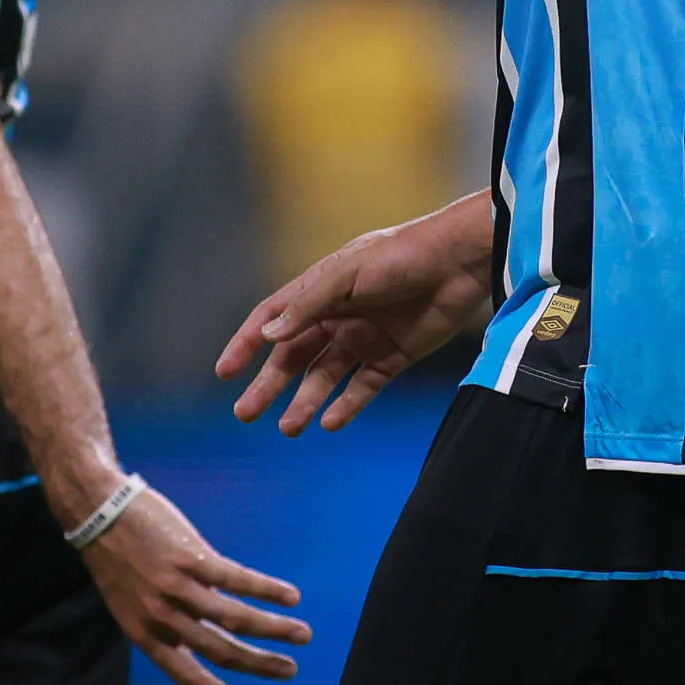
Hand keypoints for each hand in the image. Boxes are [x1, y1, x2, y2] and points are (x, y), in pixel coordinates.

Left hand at [79, 484, 309, 684]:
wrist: (97, 510)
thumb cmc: (115, 557)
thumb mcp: (129, 604)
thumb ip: (164, 625)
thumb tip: (202, 640)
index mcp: (145, 635)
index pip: (188, 678)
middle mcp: (163, 617)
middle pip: (221, 651)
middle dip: (260, 665)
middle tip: (289, 671)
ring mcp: (178, 587)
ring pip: (236, 618)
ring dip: (274, 629)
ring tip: (302, 634)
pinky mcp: (192, 557)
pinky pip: (239, 580)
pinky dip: (268, 590)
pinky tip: (290, 597)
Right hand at [216, 196, 495, 434]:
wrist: (459, 261)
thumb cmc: (401, 255)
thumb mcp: (348, 273)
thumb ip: (308, 305)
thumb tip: (267, 335)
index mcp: (320, 289)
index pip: (273, 319)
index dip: (247, 343)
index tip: (225, 372)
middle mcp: (337, 316)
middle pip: (293, 356)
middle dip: (269, 384)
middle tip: (246, 413)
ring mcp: (364, 338)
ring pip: (324, 378)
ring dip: (305, 402)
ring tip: (288, 429)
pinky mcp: (392, 358)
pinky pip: (362, 389)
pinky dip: (345, 406)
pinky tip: (329, 422)